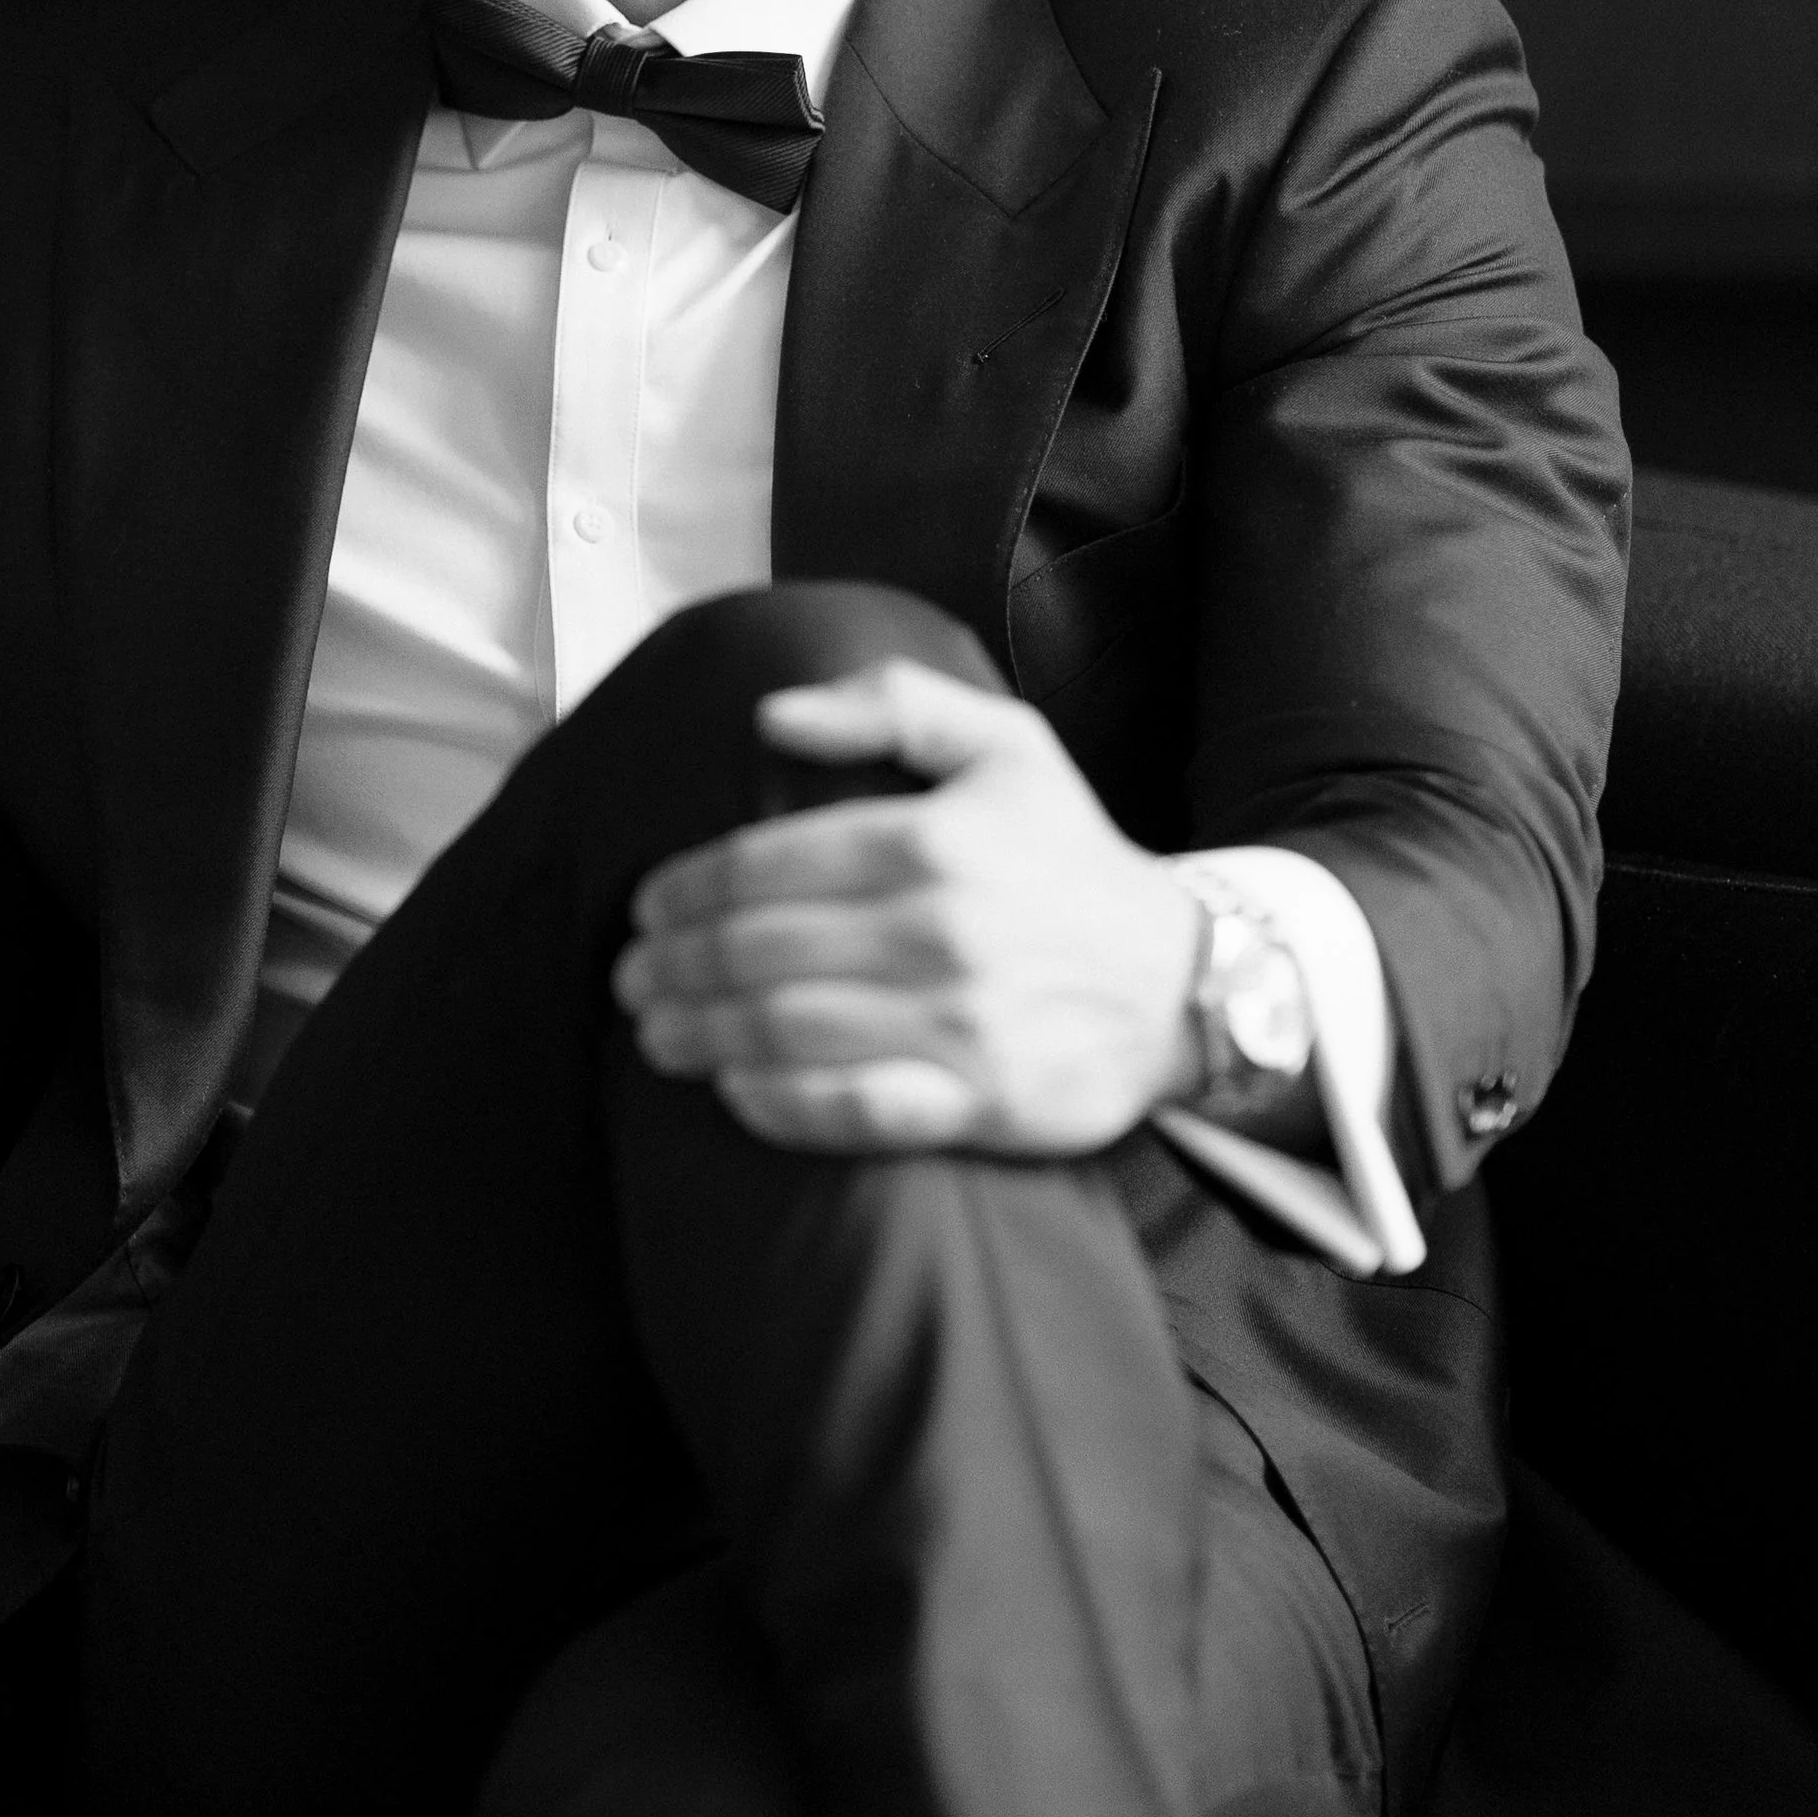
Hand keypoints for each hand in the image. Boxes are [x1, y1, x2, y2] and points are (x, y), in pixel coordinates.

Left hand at [612, 659, 1204, 1154]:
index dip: (681, 891)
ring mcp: (957, 1024)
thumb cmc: (1070, 860)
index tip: (645, 910)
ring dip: (698, 1036)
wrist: (1185, 981)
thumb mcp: (1005, 744)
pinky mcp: (978, 1103)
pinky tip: (734, 1093)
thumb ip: (891, 706)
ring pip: (783, 1031)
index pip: (760, 865)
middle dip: (671, 968)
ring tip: (655, 1037)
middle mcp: (937, 931)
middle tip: (632, 980)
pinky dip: (777, 1105)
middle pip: (753, 951)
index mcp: (929, 840)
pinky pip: (850, 1110)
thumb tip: (771, 714)